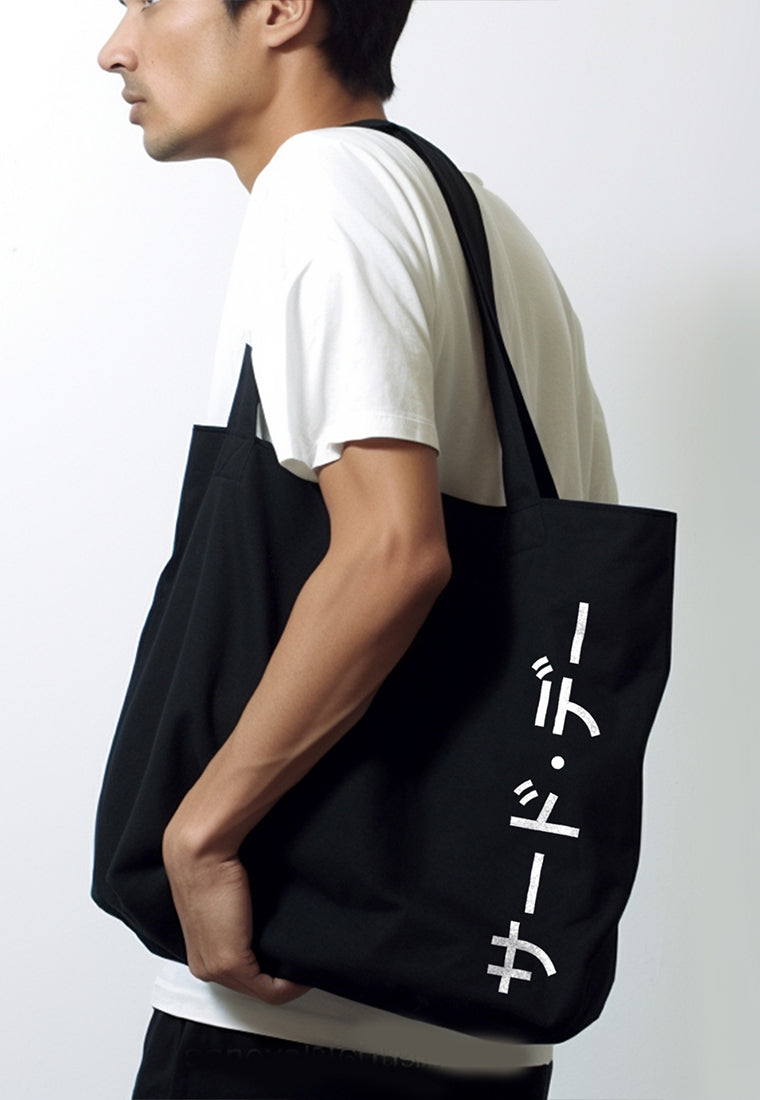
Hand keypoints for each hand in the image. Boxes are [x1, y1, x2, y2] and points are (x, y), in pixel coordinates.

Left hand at [162, 834, 311, 1003]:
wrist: (201, 853)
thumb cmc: (210, 865)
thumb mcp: (227, 900)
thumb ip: (241, 919)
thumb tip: (266, 924)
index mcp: (202, 953)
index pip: (242, 979)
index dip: (272, 972)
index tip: (293, 962)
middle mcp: (206, 967)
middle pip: (254, 988)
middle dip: (284, 979)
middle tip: (306, 964)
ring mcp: (216, 968)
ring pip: (263, 992)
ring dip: (290, 984)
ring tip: (308, 967)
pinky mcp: (230, 963)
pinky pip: (270, 991)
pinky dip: (293, 986)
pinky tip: (306, 973)